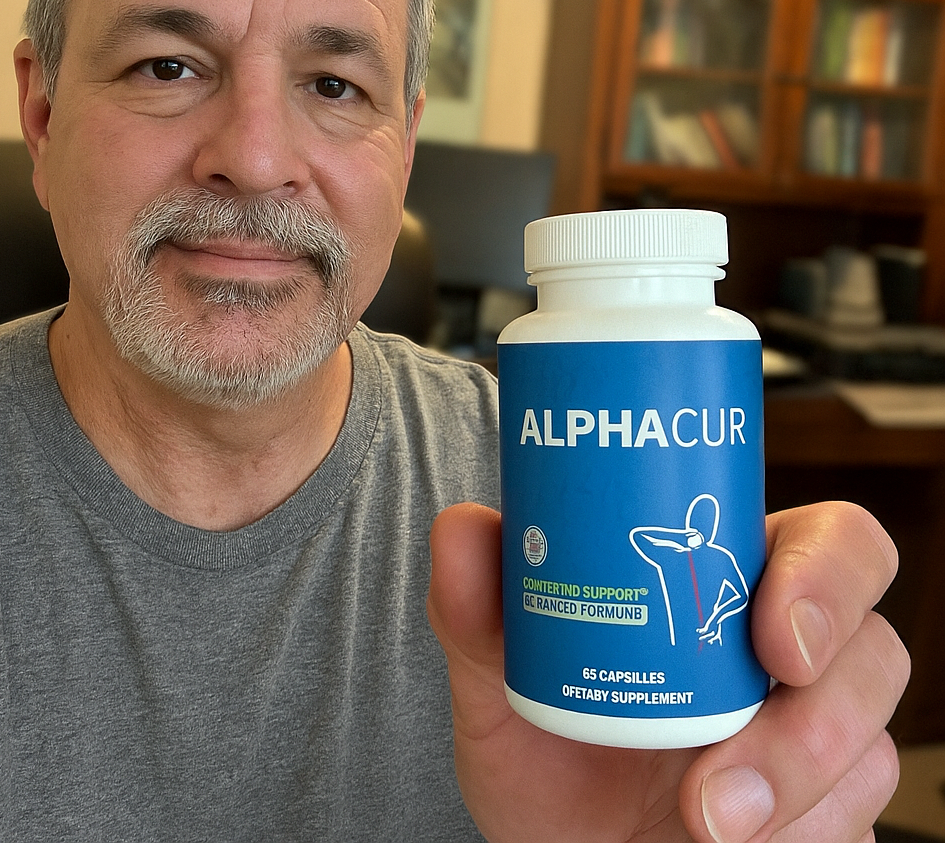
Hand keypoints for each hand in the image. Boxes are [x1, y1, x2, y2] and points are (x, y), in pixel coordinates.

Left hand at [427, 501, 908, 842]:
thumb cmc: (541, 752)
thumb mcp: (499, 679)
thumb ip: (476, 607)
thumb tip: (462, 526)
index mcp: (727, 588)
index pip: (826, 544)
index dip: (828, 572)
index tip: (771, 630)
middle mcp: (783, 660)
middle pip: (872, 645)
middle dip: (830, 699)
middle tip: (760, 724)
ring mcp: (813, 745)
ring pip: (874, 745)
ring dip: (798, 783)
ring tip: (708, 819)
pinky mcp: (821, 821)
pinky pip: (852, 828)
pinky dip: (795, 836)